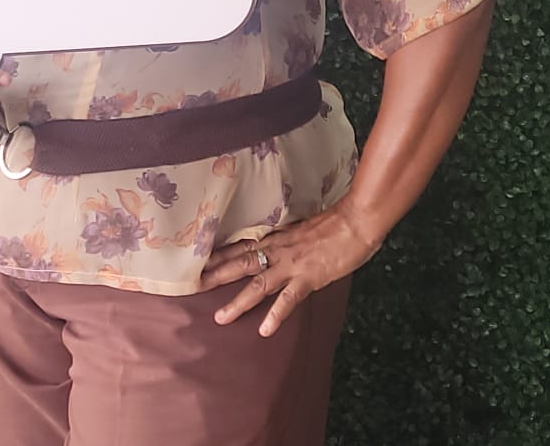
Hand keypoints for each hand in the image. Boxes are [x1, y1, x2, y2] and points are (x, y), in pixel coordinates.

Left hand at [199, 197, 381, 335]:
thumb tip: (276, 247)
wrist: (356, 220)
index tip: (197, 261)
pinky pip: (289, 298)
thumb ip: (288, 240)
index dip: (219, 254)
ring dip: (238, 301)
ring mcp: (292, 264)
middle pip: (241, 263)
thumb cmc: (336, 223)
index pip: (242, 246)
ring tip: (220, 318)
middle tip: (192, 286)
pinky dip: (276, 314)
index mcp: (278, 237)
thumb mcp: (304, 229)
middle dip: (216, 276)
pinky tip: (265, 330)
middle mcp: (279, 249)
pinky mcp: (309, 277)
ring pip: (259, 283)